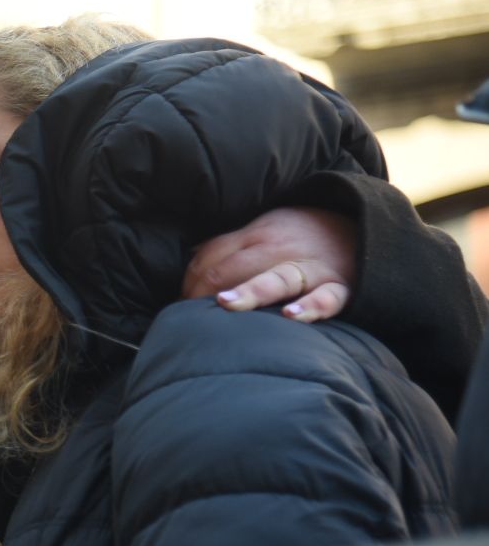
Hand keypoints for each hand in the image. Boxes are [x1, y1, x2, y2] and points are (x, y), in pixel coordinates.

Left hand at [182, 207, 355, 321]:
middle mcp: (282, 249)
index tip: (179, 300)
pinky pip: (327, 298)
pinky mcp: (342, 287)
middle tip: (187, 313)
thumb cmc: (305, 235)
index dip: (191, 277)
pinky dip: (311, 307)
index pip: (214, 253)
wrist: (367, 229)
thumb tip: (192, 261)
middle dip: (207, 289)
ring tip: (227, 303)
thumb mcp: (267, 229)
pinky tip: (291, 316)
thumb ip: (231, 246)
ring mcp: (311, 268)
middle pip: (236, 265)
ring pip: (277, 279)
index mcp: (259, 234)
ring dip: (251, 291)